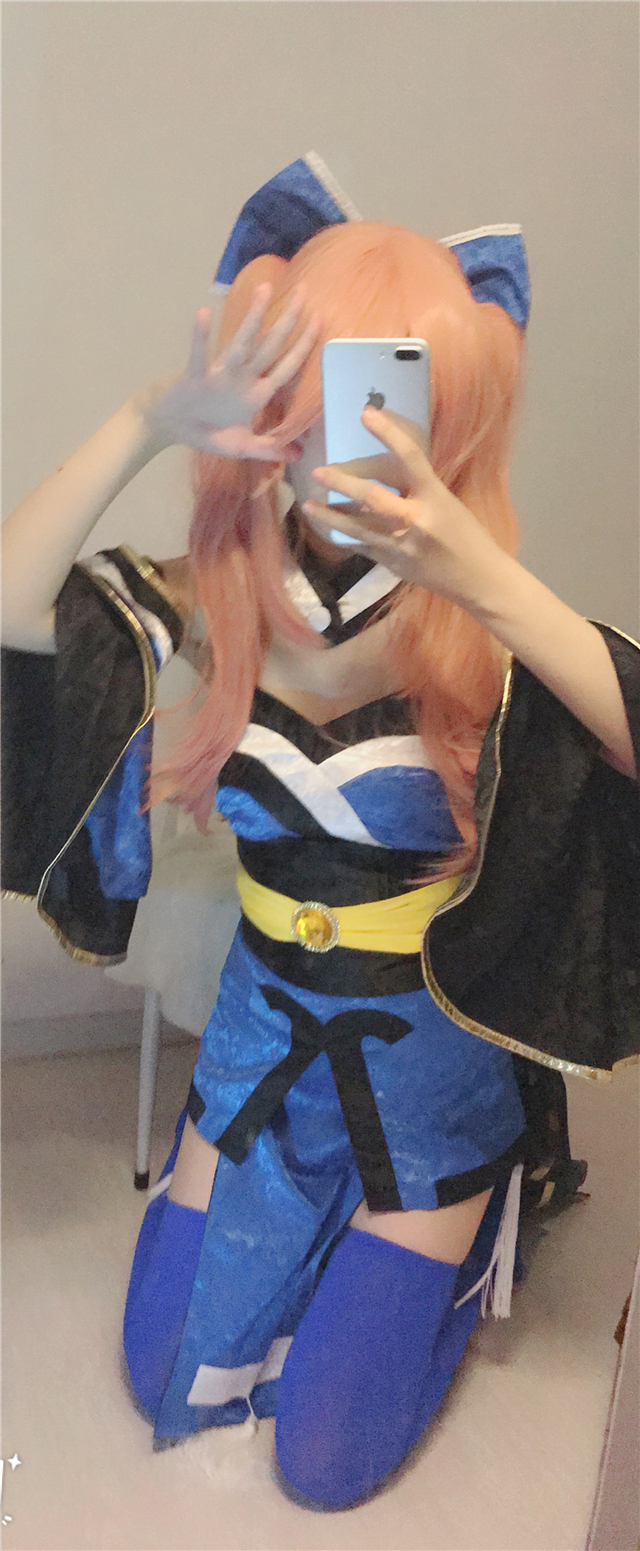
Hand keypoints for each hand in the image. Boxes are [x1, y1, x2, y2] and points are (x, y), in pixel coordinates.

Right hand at [141, 284, 318, 459]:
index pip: (286, 367)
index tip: (320, 320)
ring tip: (265, 291)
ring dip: (253, 319)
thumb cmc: (207, 432)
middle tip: (303, 291)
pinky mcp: (195, 377)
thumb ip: (268, 449)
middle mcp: (242, 379)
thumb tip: (299, 454)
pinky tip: (205, 314)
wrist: (170, 427)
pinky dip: (201, 337)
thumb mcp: (241, 447)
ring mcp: (219, 375)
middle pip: (270, 347)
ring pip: (241, 344)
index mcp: (256, 394)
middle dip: (288, 321)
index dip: (303, 346)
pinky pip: (199, 355)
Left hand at [302, 407, 502, 609]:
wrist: (477, 580)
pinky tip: (327, 528)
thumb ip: (419, 489)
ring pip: (358, 528)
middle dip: (343, 484)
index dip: (387, 434)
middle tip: (320, 471)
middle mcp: (416, 520)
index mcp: (436, 497)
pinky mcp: (392, 565)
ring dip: (330, 516)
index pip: (410, 458)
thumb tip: (386, 470)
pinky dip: (344, 536)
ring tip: (308, 505)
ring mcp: (401, 546)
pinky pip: (361, 546)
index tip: (366, 414)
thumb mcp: (447, 503)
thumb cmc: (467, 535)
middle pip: (374, 497)